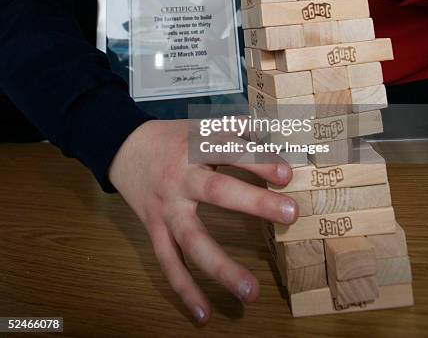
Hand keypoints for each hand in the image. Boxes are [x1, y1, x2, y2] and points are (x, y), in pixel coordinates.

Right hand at [108, 119, 296, 324]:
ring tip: (250, 291)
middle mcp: (181, 177)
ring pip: (192, 239)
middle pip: (218, 190)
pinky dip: (184, 289)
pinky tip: (204, 314)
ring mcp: (167, 207)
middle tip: (290, 213)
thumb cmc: (172, 138)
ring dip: (221, 267)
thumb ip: (237, 133)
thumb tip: (274, 141)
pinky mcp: (154, 228)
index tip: (287, 175)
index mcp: (195, 146)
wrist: (124, 147)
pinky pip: (169, 262)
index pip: (232, 150)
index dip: (259, 160)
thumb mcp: (201, 126)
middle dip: (254, 202)